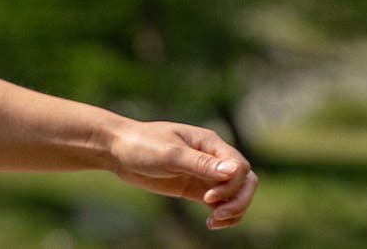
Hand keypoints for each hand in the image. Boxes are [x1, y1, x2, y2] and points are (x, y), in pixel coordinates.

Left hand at [105, 121, 259, 229]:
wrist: (120, 151)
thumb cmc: (143, 145)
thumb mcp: (170, 154)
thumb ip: (201, 163)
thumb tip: (235, 170)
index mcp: (210, 143)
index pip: (240, 167)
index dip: (231, 185)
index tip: (208, 198)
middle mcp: (213, 158)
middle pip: (246, 181)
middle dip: (238, 200)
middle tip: (217, 215)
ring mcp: (206, 175)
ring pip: (237, 194)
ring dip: (233, 210)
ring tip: (214, 222)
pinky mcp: (197, 189)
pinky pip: (221, 203)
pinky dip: (223, 215)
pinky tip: (210, 223)